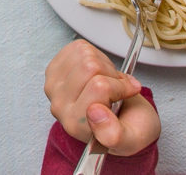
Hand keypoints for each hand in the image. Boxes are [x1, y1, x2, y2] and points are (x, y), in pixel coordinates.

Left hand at [44, 40, 161, 158]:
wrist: (120, 120)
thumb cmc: (127, 127)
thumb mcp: (132, 139)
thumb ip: (115, 135)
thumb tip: (94, 112)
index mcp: (76, 125)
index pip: (100, 87)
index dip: (121, 86)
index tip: (127, 94)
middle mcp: (59, 107)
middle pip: (90, 66)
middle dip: (112, 75)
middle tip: (118, 89)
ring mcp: (53, 86)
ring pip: (85, 55)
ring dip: (105, 66)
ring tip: (109, 82)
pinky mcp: (53, 70)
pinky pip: (78, 47)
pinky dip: (95, 56)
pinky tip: (99, 74)